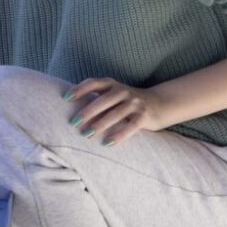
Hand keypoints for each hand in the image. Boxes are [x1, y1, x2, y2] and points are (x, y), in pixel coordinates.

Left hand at [64, 77, 178, 144]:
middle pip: (103, 100)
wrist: (160, 104)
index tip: (65, 98)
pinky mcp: (144, 116)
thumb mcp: (114, 95)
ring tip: (86, 134)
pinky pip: (131, 126)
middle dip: (87, 111)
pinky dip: (119, 135)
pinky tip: (107, 143)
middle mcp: (123, 91)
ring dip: (100, 124)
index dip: (79, 89)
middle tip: (73, 122)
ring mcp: (135, 103)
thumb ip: (97, 99)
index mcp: (112, 85)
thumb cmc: (128, 102)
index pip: (94, 83)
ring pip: (116, 113)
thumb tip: (72, 111)